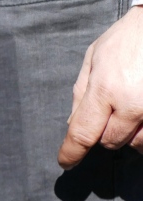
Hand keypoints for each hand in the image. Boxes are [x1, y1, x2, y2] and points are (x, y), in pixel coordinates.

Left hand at [58, 6, 142, 168]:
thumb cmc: (127, 39)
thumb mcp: (94, 58)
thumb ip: (81, 93)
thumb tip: (72, 123)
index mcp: (105, 89)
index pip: (82, 133)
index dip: (71, 152)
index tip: (65, 162)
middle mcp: (131, 104)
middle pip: (109, 141)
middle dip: (103, 131)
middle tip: (109, 110)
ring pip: (137, 144)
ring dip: (129, 134)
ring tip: (129, 110)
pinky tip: (141, 117)